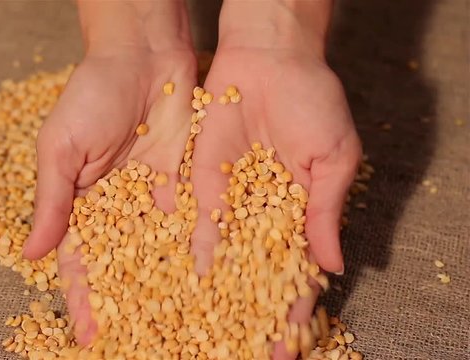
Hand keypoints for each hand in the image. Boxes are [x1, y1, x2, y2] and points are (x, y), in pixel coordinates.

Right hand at [22, 49, 196, 343]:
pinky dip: (198, 254)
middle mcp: (120, 209)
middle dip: (129, 305)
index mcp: (83, 204)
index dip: (86, 298)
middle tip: (139, 344)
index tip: (91, 334)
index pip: (83, 262)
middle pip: (124, 267)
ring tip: (180, 326)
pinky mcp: (187, 185)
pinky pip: (191, 226)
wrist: (144, 56)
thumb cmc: (91, 93)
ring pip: (160, 254)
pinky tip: (209, 283)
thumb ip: (51, 201)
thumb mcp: (61, 147)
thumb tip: (29, 255)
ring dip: (166, 289)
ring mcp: (154, 200)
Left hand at [190, 47, 360, 358]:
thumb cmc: (312, 101)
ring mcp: (232, 201)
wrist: (268, 59)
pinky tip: (189, 283)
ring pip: (224, 257)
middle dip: (251, 311)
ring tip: (208, 328)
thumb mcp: (333, 158)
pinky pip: (197, 223)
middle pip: (256, 274)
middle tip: (244, 350)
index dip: (294, 306)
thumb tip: (330, 265)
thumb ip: (326, 212)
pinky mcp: (202, 182)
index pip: (295, 270)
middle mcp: (262, 215)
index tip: (288, 341)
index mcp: (299, 213)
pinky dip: (193, 252)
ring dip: (218, 293)